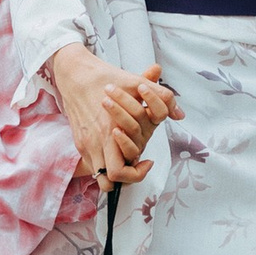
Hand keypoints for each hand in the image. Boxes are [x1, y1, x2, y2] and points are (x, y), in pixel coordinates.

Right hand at [48, 44, 177, 185]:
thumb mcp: (137, 84)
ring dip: (114, 174)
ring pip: (99, 177)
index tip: (148, 161)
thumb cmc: (107, 78)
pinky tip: (116, 151)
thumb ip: (162, 98)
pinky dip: (105, 165)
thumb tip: (180, 115)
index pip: (121, 172)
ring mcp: (85, 144)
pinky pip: (93, 165)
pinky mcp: (79, 142)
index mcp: (110, 131)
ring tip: (127, 161)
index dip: (138, 173)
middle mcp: (96, 142)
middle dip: (128, 178)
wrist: (75, 75)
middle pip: (110, 180)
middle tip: (139, 166)